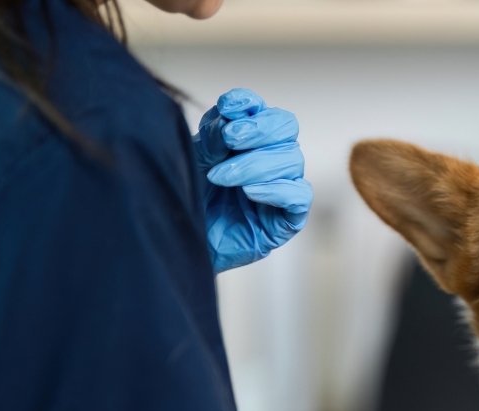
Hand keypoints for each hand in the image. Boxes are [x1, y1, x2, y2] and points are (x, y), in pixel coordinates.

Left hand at [193, 88, 313, 271]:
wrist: (178, 238)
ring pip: (292, 159)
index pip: (262, 109)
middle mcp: (269, 158)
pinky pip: (299, 197)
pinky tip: (249, 193)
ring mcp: (281, 188)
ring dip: (255, 164)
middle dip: (257, 129)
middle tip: (228, 139)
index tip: (226, 109)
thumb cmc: (187, 199)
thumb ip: (213, 136)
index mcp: (247, 140)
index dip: (248, 104)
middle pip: (286, 126)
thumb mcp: (192, 159)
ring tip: (221, 177)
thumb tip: (233, 120)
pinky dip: (276, 190)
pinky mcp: (286, 219)